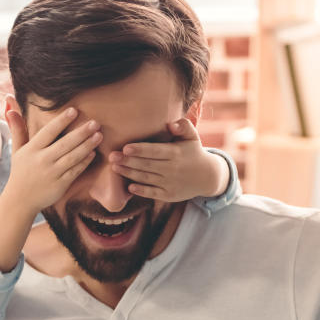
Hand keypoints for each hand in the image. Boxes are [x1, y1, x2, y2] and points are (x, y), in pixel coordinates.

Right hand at [2, 99, 101, 213]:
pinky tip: (93, 153)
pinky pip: (75, 171)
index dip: (61, 121)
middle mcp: (42, 160)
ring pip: (73, 157)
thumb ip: (17, 128)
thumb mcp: (17, 150)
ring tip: (99, 135)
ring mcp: (52, 173)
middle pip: (64, 143)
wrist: (20, 201)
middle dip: (81, 132)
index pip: (48, 132)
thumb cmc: (20, 172)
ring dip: (87, 146)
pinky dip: (84, 162)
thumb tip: (10, 105)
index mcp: (32, 150)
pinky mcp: (60, 184)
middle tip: (95, 123)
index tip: (74, 110)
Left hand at [110, 118, 227, 201]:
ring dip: (129, 174)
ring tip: (114, 167)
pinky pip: (152, 193)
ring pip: (146, 178)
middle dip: (128, 161)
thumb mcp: (192, 136)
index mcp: (176, 154)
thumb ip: (183, 126)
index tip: (125, 148)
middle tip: (112, 156)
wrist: (207, 177)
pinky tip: (129, 186)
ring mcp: (170, 184)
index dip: (140, 150)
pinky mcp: (168, 195)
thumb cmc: (194, 152)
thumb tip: (171, 124)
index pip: (155, 151)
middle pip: (147, 165)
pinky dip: (140, 190)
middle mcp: (173, 169)